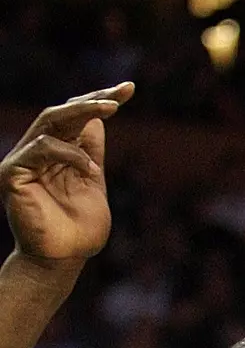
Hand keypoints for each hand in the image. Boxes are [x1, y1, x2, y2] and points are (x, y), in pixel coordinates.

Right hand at [1, 83, 133, 264]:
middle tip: (122, 93)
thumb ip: (92, 152)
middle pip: (62, 112)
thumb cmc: (80, 229)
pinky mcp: (13, 174)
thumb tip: (99, 120)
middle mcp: (37, 152)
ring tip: (110, 110)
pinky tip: (90, 167)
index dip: (100, 100)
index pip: (76, 118)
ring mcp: (23, 161)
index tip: (129, 88)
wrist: (65, 259)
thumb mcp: (93, 182)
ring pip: (49, 120)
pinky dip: (68, 153)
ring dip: (82, 111)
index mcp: (57, 153)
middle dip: (93, 99)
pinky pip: (40, 149)